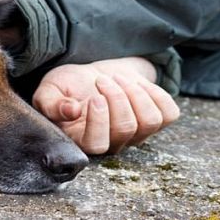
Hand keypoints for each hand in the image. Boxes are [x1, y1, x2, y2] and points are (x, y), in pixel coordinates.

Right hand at [32, 57, 179, 155]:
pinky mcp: (157, 122)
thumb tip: (71, 111)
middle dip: (117, 97)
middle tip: (103, 79)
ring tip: (119, 79)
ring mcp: (138, 136)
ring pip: (150, 121)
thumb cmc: (68, 86)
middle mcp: (113, 144)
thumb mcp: (49, 90)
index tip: (94, 96)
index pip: (97, 144)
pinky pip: (169, 113)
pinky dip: (156, 93)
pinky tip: (137, 84)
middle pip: (126, 129)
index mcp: (83, 141)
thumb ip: (51, 103)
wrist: (94, 75)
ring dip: (135, 93)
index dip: (99, 120)